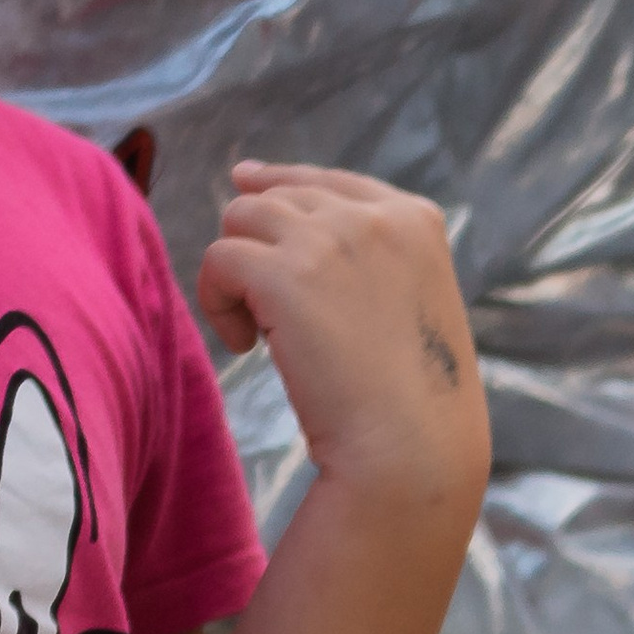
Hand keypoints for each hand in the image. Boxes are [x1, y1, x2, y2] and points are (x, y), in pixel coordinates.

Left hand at [198, 163, 488, 514]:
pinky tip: (243, 347)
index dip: (282, 186)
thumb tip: (255, 184)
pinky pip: (218, 260)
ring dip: (236, 274)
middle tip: (273, 319)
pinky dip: (217, 303)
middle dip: (262, 250)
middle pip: (277, 199)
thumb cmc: (411, 401)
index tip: (247, 188)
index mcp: (416, 221)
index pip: (329, 181)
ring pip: (240, 219)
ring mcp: (330, 240)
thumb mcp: (410, 304)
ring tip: (257, 334)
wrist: (412, 452)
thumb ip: (364, 255)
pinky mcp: (286, 274)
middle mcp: (375, 218)